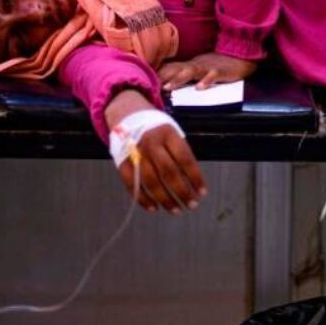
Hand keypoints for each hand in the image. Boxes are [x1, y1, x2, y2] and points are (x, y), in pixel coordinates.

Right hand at [105, 90, 206, 214]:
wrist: (127, 114)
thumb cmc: (156, 128)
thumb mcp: (172, 132)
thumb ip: (181, 152)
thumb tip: (192, 181)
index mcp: (167, 133)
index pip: (185, 159)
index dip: (195, 177)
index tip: (202, 192)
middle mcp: (151, 143)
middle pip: (168, 172)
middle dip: (182, 192)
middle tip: (192, 205)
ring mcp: (135, 153)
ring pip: (151, 182)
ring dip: (165, 199)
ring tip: (176, 210)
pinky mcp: (122, 162)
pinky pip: (132, 185)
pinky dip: (143, 199)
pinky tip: (154, 208)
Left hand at [158, 52, 256, 90]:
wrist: (239, 56)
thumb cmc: (218, 65)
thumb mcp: (199, 69)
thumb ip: (185, 75)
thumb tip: (166, 85)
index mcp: (189, 65)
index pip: (169, 68)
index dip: (157, 75)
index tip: (143, 82)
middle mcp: (195, 65)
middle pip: (176, 69)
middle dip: (162, 78)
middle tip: (150, 87)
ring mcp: (207, 67)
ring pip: (191, 72)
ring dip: (179, 79)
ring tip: (169, 88)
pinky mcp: (220, 71)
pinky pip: (212, 76)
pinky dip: (206, 81)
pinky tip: (200, 88)